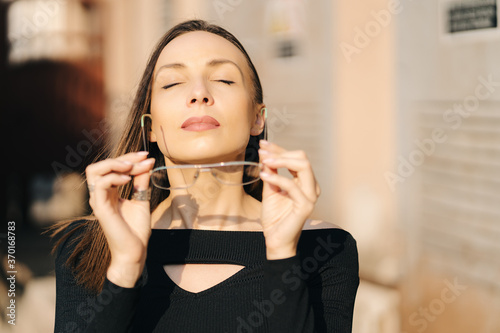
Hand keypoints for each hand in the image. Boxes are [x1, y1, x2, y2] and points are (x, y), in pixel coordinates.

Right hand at [85, 151, 154, 286]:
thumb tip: (147, 163)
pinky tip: (129, 180)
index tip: (147, 156)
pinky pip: (100, 185)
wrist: (135, 251)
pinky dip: (114, 178)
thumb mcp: (141, 199)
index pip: (113, 167)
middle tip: (141, 158)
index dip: (129, 158)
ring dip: (115, 164)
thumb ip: (141, 181)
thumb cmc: (136, 230)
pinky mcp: (100, 209)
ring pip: (94, 171)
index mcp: (109, 192)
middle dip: (122, 157)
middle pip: (100, 165)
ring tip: (132, 167)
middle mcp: (101, 194)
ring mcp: (98, 201)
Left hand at [259, 140, 320, 258]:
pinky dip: (277, 178)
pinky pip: (292, 185)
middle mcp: (311, 186)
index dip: (279, 149)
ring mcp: (311, 196)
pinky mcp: (306, 206)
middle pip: (302, 158)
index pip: (296, 158)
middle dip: (281, 152)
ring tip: (264, 161)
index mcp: (305, 181)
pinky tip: (264, 176)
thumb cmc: (274, 216)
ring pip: (303, 166)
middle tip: (263, 152)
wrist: (275, 239)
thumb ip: (270, 173)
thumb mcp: (270, 189)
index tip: (263, 145)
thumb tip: (266, 155)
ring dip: (281, 160)